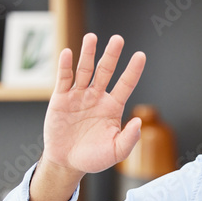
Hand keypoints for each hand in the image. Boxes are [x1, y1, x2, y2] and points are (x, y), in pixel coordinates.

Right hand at [41, 33, 145, 174]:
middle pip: (105, 71)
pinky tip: (68, 53)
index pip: (125, 84)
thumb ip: (129, 138)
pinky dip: (65, 66)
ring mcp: (79, 96)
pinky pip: (64, 79)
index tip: (140, 55)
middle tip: (118, 39)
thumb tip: (139, 122)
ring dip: (88, 53)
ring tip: (92, 37)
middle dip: (111, 55)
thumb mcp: (116, 152)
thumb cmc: (94, 158)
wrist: (67, 163)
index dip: (133, 70)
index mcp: (113, 107)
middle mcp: (97, 97)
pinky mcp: (61, 99)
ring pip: (84, 70)